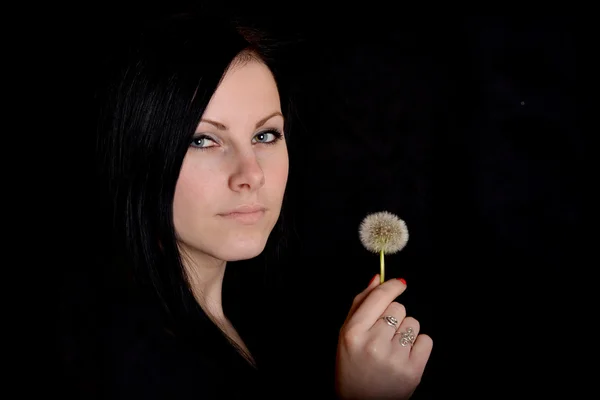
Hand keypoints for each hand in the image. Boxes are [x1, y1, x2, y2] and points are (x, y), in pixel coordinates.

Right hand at [335, 275, 432, 398]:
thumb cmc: (352, 365)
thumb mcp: (346, 333)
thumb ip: (361, 303)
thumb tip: (378, 278)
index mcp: (353, 333)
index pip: (379, 297)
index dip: (392, 286)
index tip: (399, 283)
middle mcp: (373, 344)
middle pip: (398, 308)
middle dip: (394, 316)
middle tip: (384, 334)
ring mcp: (394, 358)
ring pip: (413, 323)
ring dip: (406, 331)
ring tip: (392, 348)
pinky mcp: (412, 371)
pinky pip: (426, 340)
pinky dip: (418, 346)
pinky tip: (404, 355)